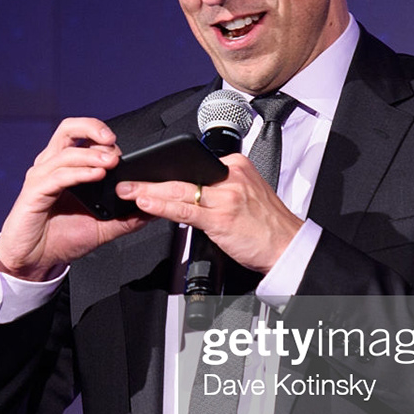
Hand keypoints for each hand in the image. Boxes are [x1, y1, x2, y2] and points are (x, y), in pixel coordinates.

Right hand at [0, 117, 151, 280]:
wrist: (34, 261)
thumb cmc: (60, 239)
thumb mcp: (102, 228)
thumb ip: (126, 218)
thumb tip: (152, 210)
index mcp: (64, 167)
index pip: (82, 136)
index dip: (103, 137)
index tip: (123, 152)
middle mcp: (50, 166)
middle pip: (68, 129)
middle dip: (93, 128)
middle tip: (114, 142)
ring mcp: (41, 177)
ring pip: (67, 152)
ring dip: (92, 155)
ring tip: (112, 162)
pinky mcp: (34, 192)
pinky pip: (58, 176)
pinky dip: (80, 173)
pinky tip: (96, 176)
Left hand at [118, 153, 303, 275]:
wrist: (288, 247)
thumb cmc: (267, 225)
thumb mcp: (246, 194)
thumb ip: (219, 189)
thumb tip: (185, 191)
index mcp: (236, 167)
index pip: (193, 166)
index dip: (165, 172)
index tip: (144, 174)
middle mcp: (231, 177)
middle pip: (182, 175)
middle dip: (149, 179)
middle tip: (125, 178)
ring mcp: (226, 197)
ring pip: (179, 191)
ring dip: (147, 191)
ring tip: (127, 191)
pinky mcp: (222, 218)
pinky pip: (185, 210)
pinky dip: (162, 207)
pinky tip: (146, 205)